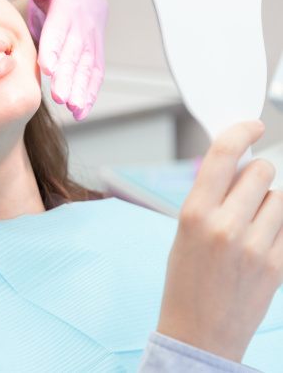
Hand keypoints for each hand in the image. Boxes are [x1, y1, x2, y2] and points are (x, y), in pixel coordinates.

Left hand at [25, 0, 107, 120]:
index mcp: (67, 11)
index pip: (59, 31)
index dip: (54, 48)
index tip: (47, 67)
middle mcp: (82, 30)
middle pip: (74, 55)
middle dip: (67, 77)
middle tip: (58, 96)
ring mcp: (91, 45)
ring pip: (86, 69)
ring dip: (80, 90)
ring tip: (72, 108)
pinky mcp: (96, 57)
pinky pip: (95, 76)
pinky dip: (90, 95)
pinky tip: (80, 112)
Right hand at [158, 121, 282, 361]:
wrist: (198, 331)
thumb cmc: (185, 278)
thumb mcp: (184, 230)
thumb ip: (209, 196)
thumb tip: (236, 164)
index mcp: (194, 214)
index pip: (222, 156)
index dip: (240, 132)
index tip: (253, 125)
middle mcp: (226, 226)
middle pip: (261, 171)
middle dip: (257, 173)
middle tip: (247, 190)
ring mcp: (256, 247)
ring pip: (281, 197)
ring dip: (270, 201)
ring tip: (254, 223)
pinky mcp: (278, 265)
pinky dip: (279, 225)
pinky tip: (264, 241)